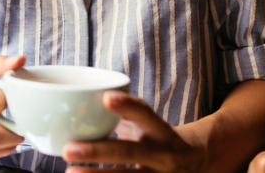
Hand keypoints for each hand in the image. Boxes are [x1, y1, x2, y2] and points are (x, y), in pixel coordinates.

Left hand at [62, 91, 205, 172]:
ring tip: (69, 171)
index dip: (128, 106)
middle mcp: (162, 154)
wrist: (197, 163)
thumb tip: (77, 101)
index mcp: (160, 131)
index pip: (145, 115)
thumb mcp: (147, 124)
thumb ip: (122, 115)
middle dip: (97, 151)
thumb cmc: (158, 138)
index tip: (106, 98)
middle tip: (68, 149)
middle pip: (129, 152)